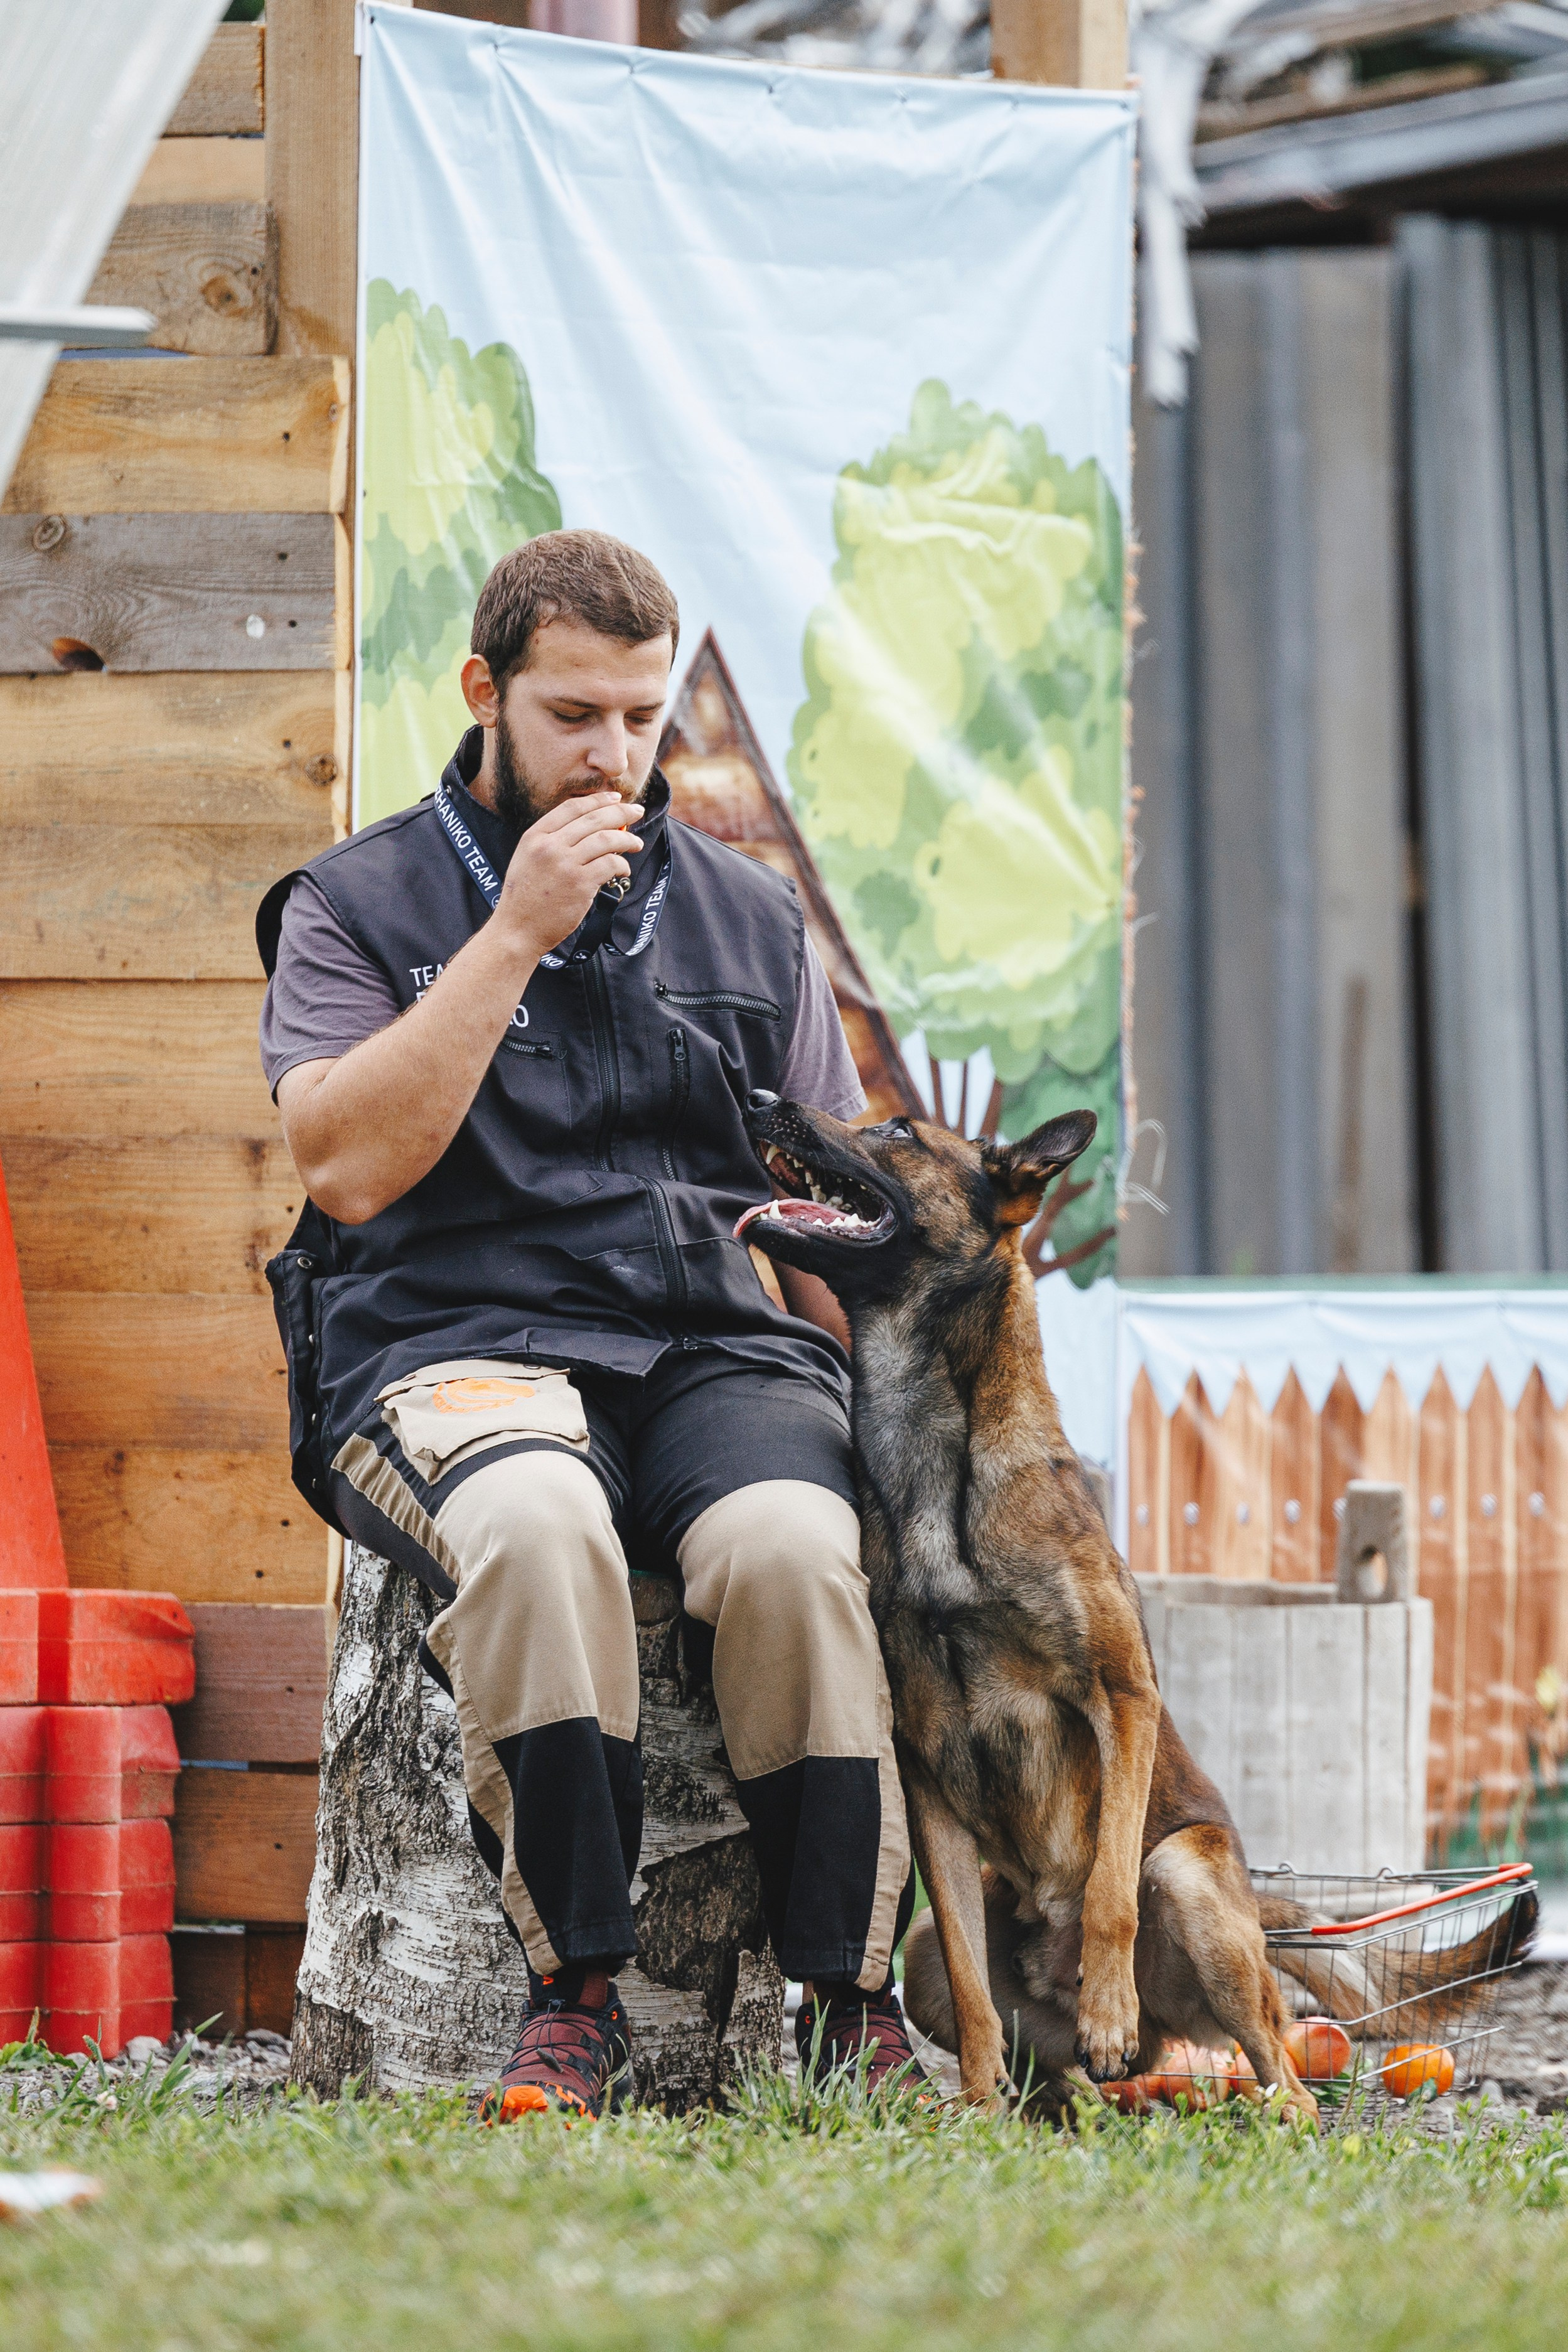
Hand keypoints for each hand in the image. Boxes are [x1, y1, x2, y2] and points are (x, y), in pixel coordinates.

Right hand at [494, 790, 643, 962]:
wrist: (517, 930)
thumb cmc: (525, 898)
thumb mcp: (528, 859)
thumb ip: (551, 841)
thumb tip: (589, 828)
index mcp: (535, 836)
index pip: (572, 807)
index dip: (598, 800)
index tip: (615, 799)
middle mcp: (549, 846)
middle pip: (593, 819)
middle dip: (620, 812)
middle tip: (637, 812)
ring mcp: (565, 864)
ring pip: (606, 839)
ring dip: (627, 840)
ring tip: (637, 844)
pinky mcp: (580, 884)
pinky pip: (610, 864)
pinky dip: (622, 864)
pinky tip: (624, 869)